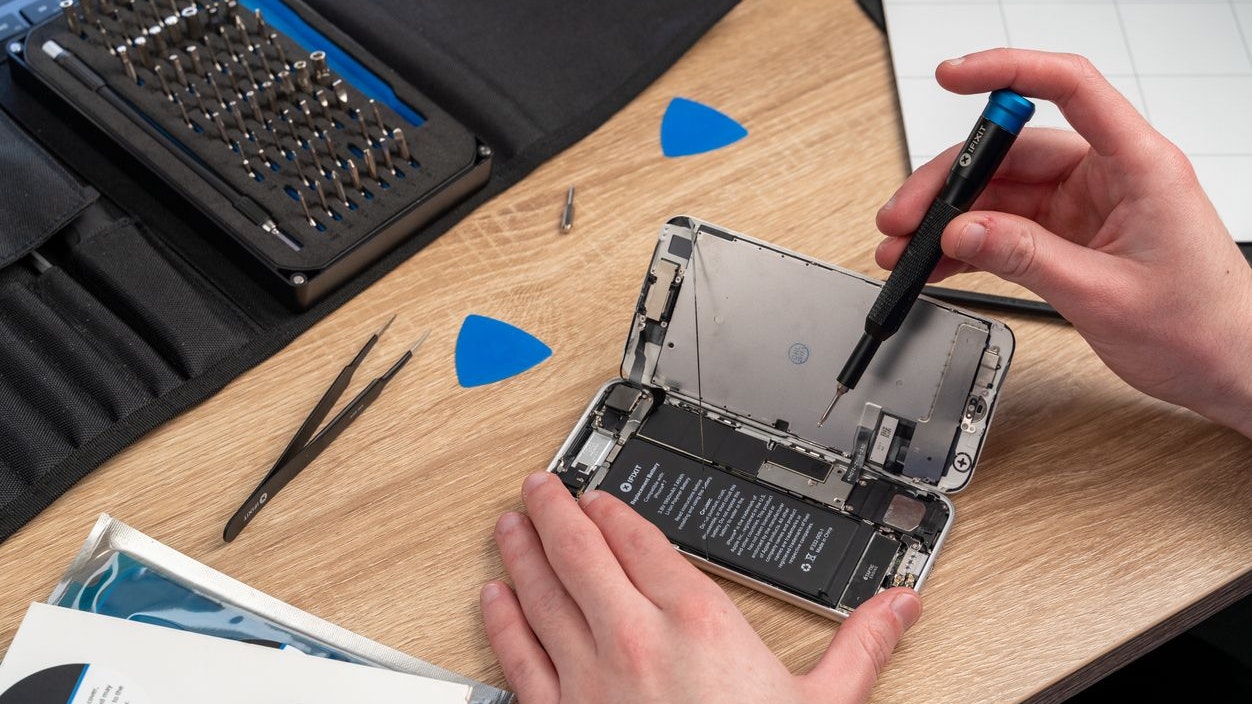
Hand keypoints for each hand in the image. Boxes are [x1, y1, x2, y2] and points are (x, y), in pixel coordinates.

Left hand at [481, 472, 921, 703]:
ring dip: (521, 554)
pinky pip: (520, 659)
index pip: (642, 542)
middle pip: (580, 553)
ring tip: (508, 526)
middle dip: (553, 512)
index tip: (599, 495)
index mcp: (698, 623)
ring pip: (541, 596)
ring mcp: (590, 679)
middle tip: (538, 486)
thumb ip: (859, 647)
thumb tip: (897, 609)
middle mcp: (634, 639)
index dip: (613, 511)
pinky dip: (502, 624)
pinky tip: (492, 601)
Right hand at [875, 48, 1251, 437]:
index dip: (1007, 71)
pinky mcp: (1071, 237)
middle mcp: (1109, 175)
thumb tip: (964, 230)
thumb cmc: (1200, 325)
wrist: (1226, 366)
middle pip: (1013, 152)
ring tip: (906, 247)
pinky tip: (937, 261)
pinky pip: (1007, 228)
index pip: (1069, 88)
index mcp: (1137, 165)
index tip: (953, 76)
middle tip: (905, 216)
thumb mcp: (1104, 294)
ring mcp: (1087, 206)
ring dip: (950, 220)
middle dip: (950, 182)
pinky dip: (969, 244)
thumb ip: (1028, 258)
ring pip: (1001, 194)